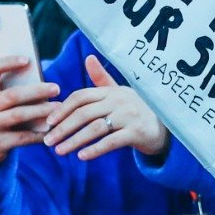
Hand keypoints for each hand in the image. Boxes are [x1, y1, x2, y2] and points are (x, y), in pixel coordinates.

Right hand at [0, 58, 60, 177]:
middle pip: (12, 95)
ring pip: (18, 115)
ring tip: (58, 108)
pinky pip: (21, 138)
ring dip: (41, 111)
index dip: (7, 62)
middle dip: (36, 91)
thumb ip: (9, 94)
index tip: (27, 60)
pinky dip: (38, 134)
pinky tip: (50, 130)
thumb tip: (42, 88)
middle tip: (56, 88)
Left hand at [42, 54, 169, 160]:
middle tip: (47, 141)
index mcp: (110, 91)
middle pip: (84, 113)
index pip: (80, 97)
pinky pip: (112, 141)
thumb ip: (102, 79)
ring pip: (95, 128)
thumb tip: (89, 58)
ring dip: (74, 140)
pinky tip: (81, 157)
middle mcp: (118, 101)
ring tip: (59, 151)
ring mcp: (128, 116)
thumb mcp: (120, 92)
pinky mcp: (137, 132)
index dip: (63, 108)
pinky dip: (95, 149)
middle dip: (63, 127)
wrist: (167, 126)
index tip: (48, 122)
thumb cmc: (138, 109)